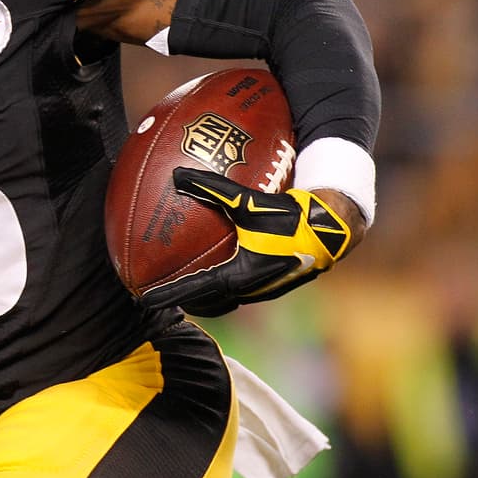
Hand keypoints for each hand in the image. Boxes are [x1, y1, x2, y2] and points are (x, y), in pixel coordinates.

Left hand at [140, 167, 351, 316]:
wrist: (333, 228)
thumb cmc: (291, 216)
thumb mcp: (248, 201)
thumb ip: (212, 188)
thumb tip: (177, 175)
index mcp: (240, 275)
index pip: (194, 289)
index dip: (168, 294)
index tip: (144, 299)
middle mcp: (250, 288)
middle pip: (208, 302)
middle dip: (184, 300)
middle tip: (160, 294)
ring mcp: (264, 288)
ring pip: (226, 299)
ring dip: (205, 297)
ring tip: (186, 289)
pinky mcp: (275, 282)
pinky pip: (241, 290)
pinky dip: (223, 286)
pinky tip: (221, 267)